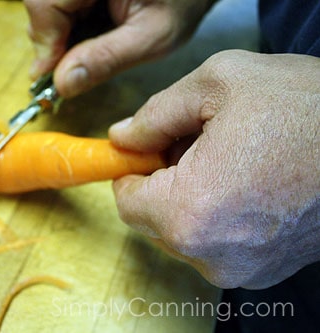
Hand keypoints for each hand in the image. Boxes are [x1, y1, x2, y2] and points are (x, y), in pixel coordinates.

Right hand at [24, 0, 214, 96]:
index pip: (44, 3)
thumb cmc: (184, 2)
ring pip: (46, 3)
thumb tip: (63, 84)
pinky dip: (67, 24)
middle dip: (50, 39)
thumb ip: (107, 59)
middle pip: (40, 3)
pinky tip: (88, 36)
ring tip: (83, 54)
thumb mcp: (151, 37)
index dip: (43, 42)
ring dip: (57, 33)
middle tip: (66, 72)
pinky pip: (59, 2)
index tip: (47, 78)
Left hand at [109, 50, 319, 288]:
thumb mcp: (218, 84)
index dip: (133, 169)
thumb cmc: (307, 108)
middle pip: (153, 219)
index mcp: (190, 214)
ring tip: (229, 160)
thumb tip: (123, 138)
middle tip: (195, 143)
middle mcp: (211, 255)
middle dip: (163, 181)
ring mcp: (240, 269)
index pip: (126, 201)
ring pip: (184, 231)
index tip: (150, 147)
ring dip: (190, 197)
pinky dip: (217, 215)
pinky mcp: (263, 271)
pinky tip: (247, 182)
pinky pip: (216, 242)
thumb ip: (155, 115)